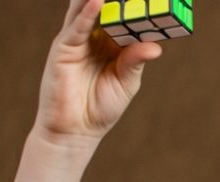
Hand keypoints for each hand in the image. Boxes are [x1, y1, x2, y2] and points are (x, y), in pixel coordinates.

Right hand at [35, 0, 162, 143]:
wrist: (75, 130)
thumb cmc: (101, 108)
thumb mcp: (126, 83)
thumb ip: (136, 61)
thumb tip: (156, 47)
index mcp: (113, 44)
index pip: (125, 16)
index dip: (135, 5)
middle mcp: (95, 37)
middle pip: (106, 8)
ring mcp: (78, 40)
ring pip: (88, 9)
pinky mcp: (63, 47)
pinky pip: (76, 27)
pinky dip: (87, 14)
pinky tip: (97, 2)